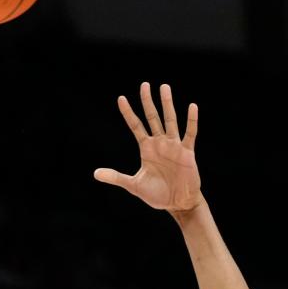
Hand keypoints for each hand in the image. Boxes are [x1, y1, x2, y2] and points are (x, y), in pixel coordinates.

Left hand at [94, 82, 201, 212]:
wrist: (178, 204)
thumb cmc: (158, 195)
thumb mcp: (134, 185)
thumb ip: (116, 177)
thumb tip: (95, 173)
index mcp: (147, 149)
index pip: (136, 126)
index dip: (128, 113)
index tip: (121, 98)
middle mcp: (160, 143)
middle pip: (153, 117)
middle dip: (148, 101)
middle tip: (145, 84)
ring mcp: (174, 146)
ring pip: (170, 120)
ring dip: (167, 104)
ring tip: (164, 87)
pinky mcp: (187, 153)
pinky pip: (190, 134)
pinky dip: (191, 121)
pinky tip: (192, 107)